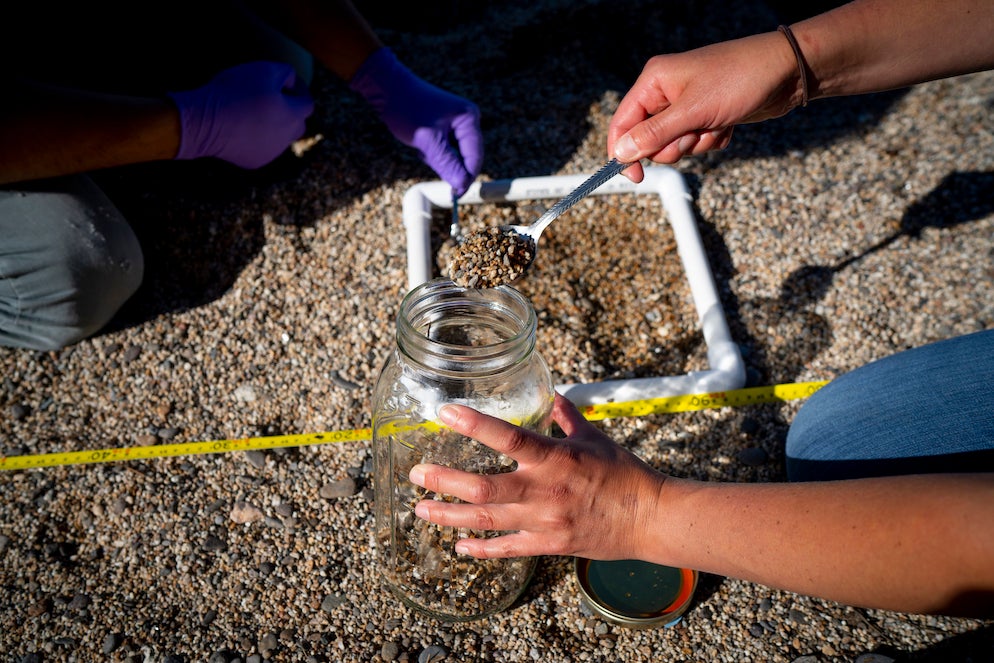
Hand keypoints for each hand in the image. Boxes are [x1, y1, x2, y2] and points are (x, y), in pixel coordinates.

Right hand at [168, 61, 314, 168]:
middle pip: (298, 123)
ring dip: (274, 125)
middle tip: (272, 97)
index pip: (307, 103)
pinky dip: (258, 137)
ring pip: (281, 137)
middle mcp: (286, 138)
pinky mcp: (255, 161)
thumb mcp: (264, 70)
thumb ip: (286, 72)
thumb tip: (291, 82)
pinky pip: (263, 147)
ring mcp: (271, 153)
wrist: (204, 122)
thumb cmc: (235, 92)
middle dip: (290, 110)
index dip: (298, 90)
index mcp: (292, 116)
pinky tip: (241, 126)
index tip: (285, 82)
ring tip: (255, 111)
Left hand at [350, 47, 482, 196]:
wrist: (387, 88)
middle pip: (466, 158)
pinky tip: (420, 142)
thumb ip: (447, 165)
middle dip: (447, 163)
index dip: (466, 177)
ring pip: (453, 156)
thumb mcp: (428, 142)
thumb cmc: (407, 109)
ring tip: (421, 145)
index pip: (475, 157)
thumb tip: (462, 186)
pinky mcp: (445, 127)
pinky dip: (432, 152)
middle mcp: (467, 120)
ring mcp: (456, 124)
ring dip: (437, 158)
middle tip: (426, 155)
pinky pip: (444, 150)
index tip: (453, 194)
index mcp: (469, 119)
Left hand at [408, 393, 665, 559]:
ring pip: (486, 521)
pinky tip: (459, 546)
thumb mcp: (594, 438)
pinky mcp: (548, 545)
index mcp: (554, 458)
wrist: (649, 518)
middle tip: (416, 473)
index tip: (445, 413)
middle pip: (482, 488)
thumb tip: (553, 396)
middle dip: (444, 481)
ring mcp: (543, 521)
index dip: (474, 424)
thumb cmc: (624, 474)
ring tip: (420, 509)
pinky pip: (507, 549)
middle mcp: (543, 490)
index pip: (508, 437)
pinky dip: (481, 548)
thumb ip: (566, 418)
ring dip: (449, 516)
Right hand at [609, 32, 799, 181]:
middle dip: (674, 145)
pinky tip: (728, 124)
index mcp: (655, 81)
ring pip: (675, 144)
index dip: (623, 151)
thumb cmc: (741, 78)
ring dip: (697, 143)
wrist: (787, 72)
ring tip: (716, 124)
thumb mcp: (693, 111)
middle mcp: (667, 92)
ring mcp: (688, 104)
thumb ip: (654, 134)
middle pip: (649, 139)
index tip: (634, 176)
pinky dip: (713, 140)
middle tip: (694, 132)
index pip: (623, 122)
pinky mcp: (706, 115)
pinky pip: (698, 142)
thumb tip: (621, 152)